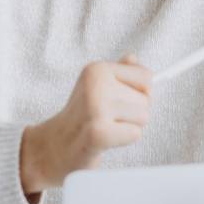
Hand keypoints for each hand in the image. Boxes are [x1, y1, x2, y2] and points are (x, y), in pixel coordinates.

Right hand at [18, 55, 152, 193]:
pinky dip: (124, 140)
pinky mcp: (99, 132)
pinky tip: (106, 139)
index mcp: (98, 69)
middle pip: (146, 99)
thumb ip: (118, 72)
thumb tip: (134, 58)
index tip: (121, 100)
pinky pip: (135, 134)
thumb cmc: (82, 115)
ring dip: (129, 126)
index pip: (146, 77)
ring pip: (143, 117)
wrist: (57, 144)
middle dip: (133, 113)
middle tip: (109, 118)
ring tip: (107, 126)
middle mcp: (96, 84)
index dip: (140, 92)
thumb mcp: (97, 86)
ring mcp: (96, 107)